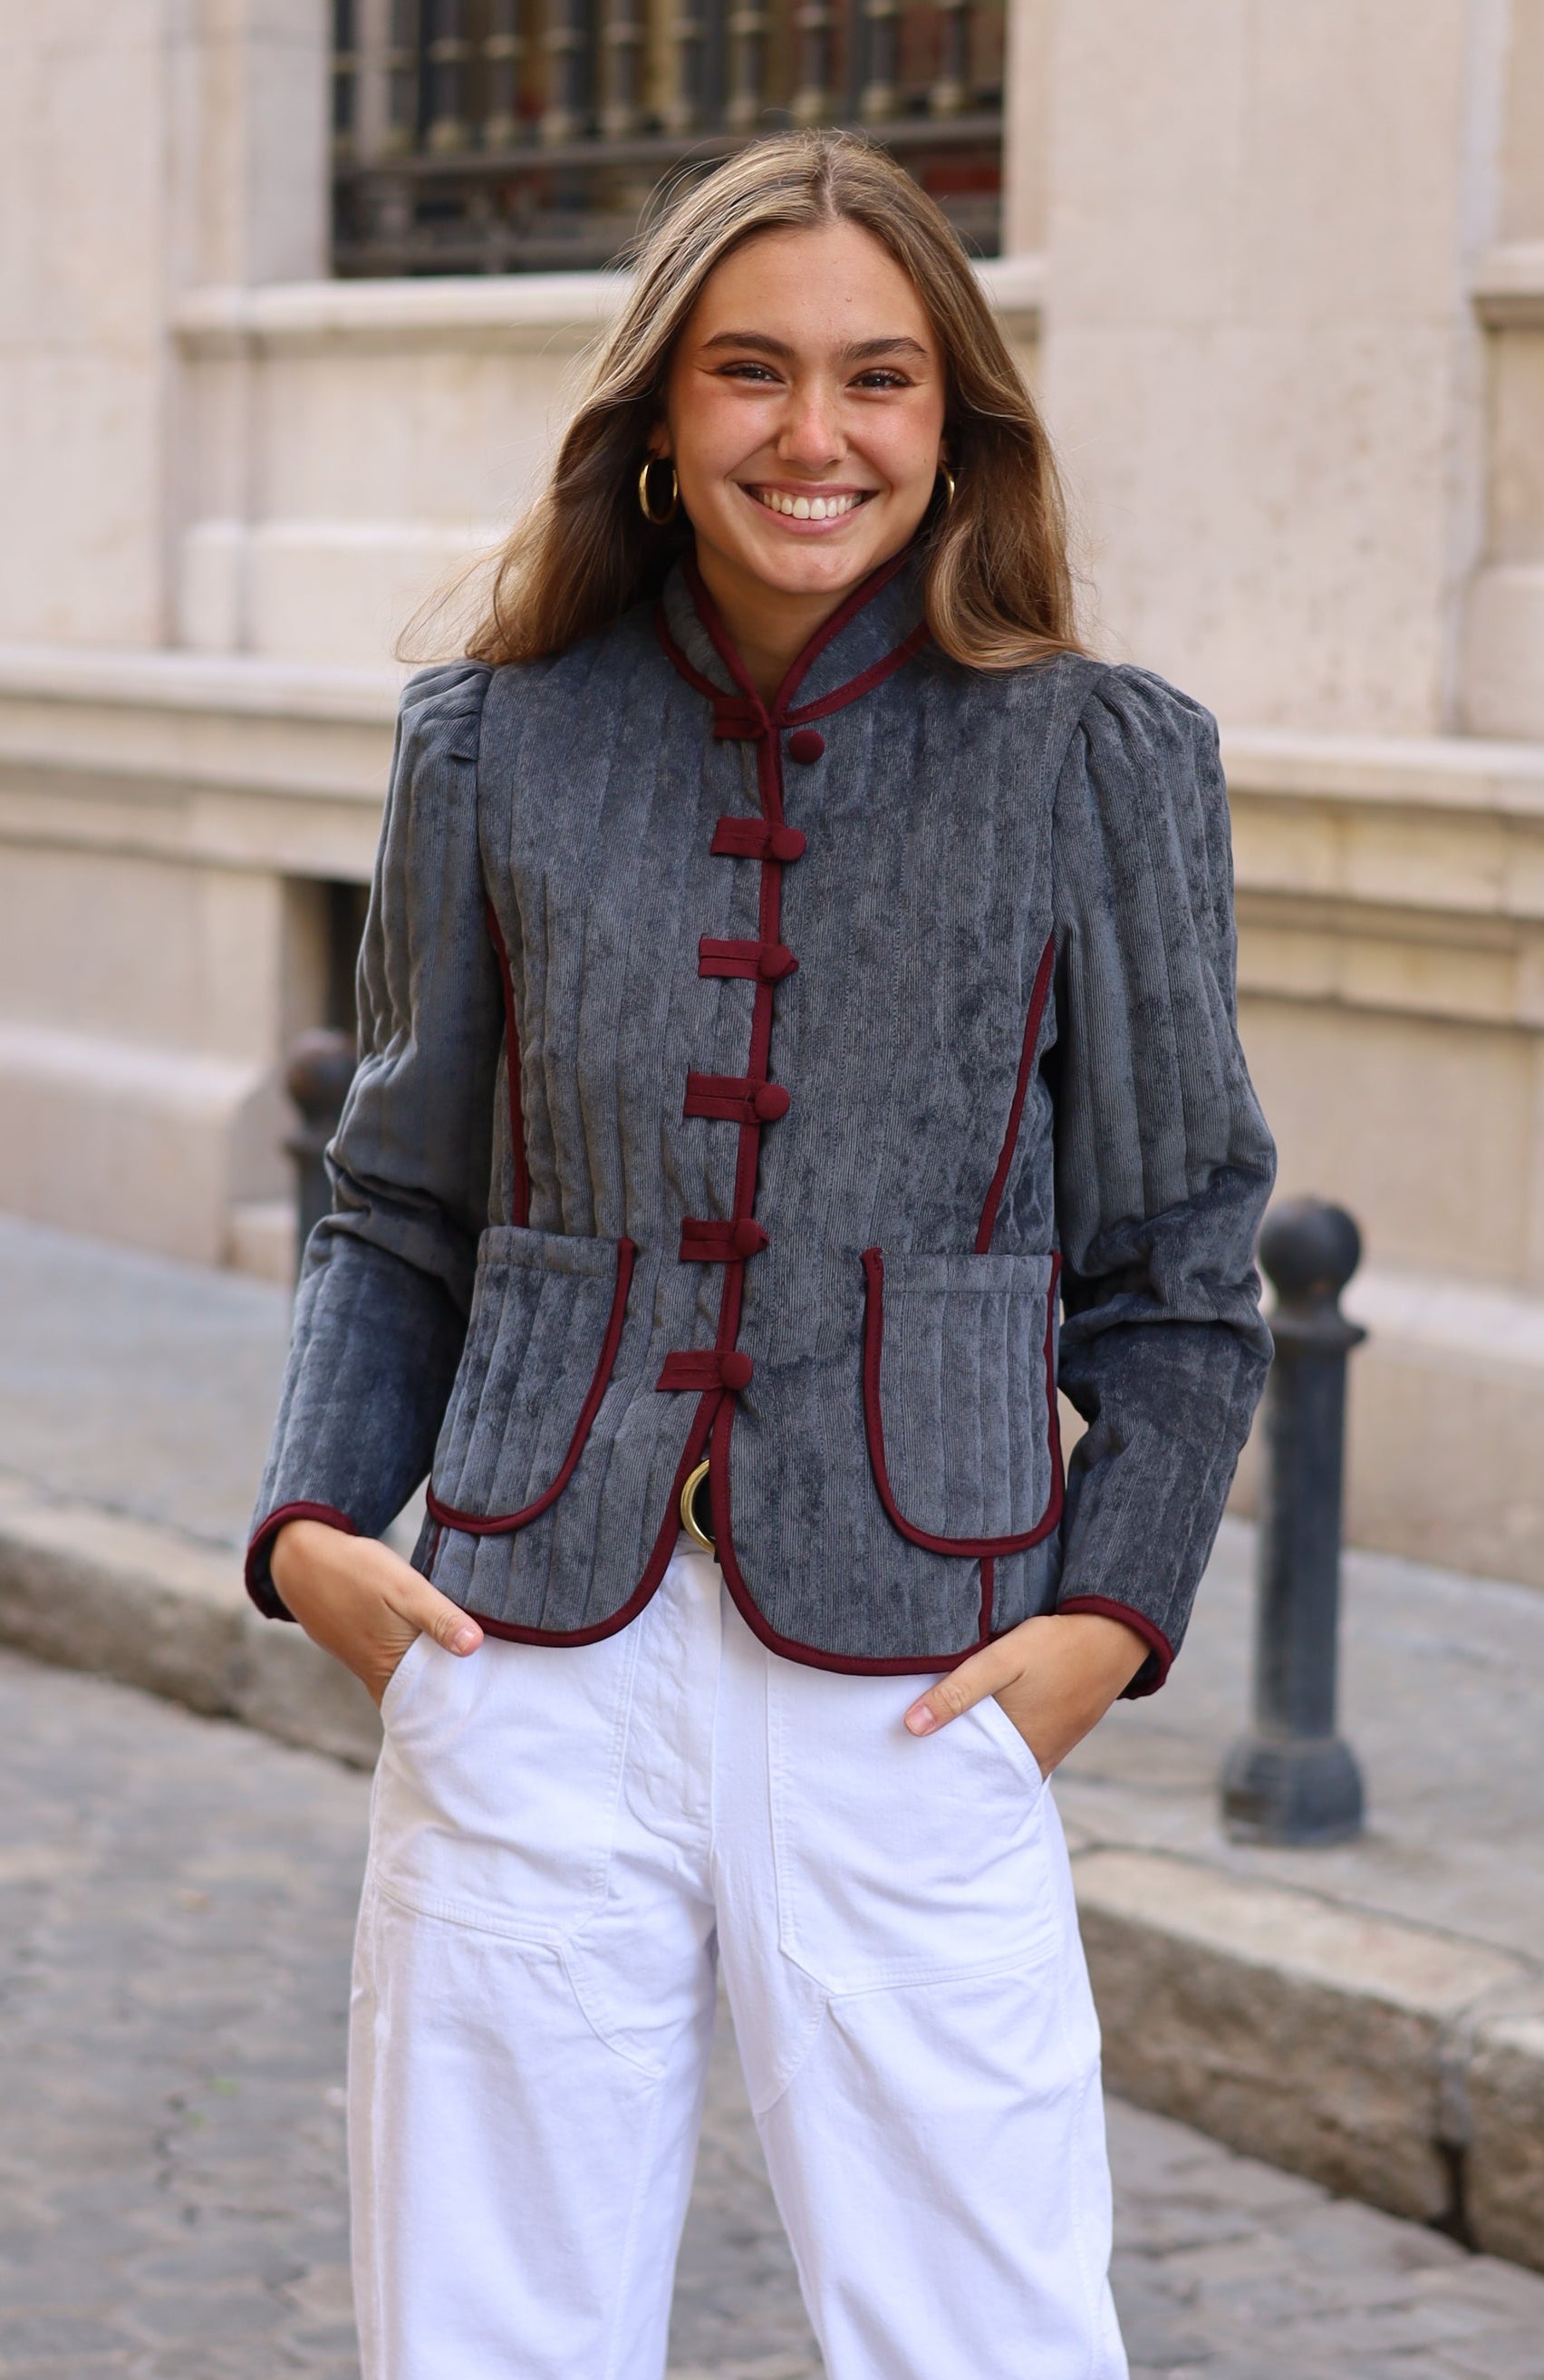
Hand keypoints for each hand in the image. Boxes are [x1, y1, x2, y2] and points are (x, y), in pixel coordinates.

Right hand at [270, 1519, 483, 1706]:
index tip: (497, 1708)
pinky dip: (419, 1669)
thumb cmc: (357, 1572)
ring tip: (476, 1679)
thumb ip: (440, 1618)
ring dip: (439, 1683)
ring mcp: (369, 1667)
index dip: (466, 1707)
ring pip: (413, 1687)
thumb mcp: (405, 1588)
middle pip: (426, 1701)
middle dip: (456, 1699)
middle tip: (494, 1700)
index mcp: (393, 1671)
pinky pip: (399, 1673)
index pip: (438, 1706)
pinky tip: (438, 1656)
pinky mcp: (364, 1653)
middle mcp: (379, 1678)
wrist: (302, 1560)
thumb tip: (475, 1646)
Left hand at [903, 1611, 1148, 1777]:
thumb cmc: (1057, 1646)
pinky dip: (1002, 1742)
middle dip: (955, 1766)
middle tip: (917, 1759)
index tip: (910, 1769)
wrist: (1115, 1634)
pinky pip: (1022, 1747)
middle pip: (985, 1771)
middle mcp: (1036, 1760)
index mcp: (1018, 1753)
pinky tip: (984, 1725)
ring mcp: (1051, 1748)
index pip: (967, 1778)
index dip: (939, 1773)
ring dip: (978, 1751)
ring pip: (1003, 1759)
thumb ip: (958, 1692)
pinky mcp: (1060, 1732)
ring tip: (941, 1743)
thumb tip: (911, 1727)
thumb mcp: (1001, 1661)